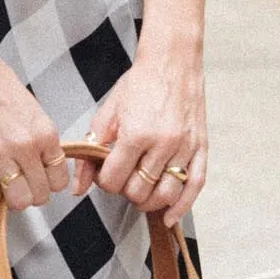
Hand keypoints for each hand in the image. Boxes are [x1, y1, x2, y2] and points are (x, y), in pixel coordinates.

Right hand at [0, 32, 72, 212]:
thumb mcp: (32, 111)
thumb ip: (39, 140)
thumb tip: (40, 165)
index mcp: (45, 133)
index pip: (59, 180)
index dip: (47, 182)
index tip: (37, 178)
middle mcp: (26, 146)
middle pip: (40, 196)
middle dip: (29, 192)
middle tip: (17, 182)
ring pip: (17, 201)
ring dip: (7, 196)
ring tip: (0, 182)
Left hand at [71, 53, 206, 225]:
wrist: (172, 61)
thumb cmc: (139, 83)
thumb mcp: (107, 112)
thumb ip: (91, 150)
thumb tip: (78, 187)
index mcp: (136, 134)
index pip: (114, 181)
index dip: (104, 182)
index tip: (105, 173)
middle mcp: (163, 144)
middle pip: (138, 191)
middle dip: (125, 190)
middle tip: (123, 176)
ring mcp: (185, 147)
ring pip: (165, 195)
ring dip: (149, 201)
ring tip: (140, 191)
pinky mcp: (201, 147)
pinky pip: (195, 186)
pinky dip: (182, 206)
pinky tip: (170, 216)